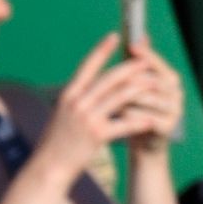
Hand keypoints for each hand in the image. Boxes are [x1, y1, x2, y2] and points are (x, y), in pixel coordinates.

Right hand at [34, 31, 180, 162]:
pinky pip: (123, 124)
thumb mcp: (61, 114)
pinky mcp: (97, 135)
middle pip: (109, 78)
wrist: (49, 167)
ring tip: (153, 84)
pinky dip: (137, 122)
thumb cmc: (56, 142)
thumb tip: (91, 84)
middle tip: (146, 60)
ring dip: (139, 89)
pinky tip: (149, 120)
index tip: (114, 36)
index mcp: (68, 95)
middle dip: (130, 67)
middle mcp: (77, 103)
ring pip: (120, 97)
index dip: (102, 50)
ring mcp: (87, 118)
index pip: (88, 66)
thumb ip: (77, 99)